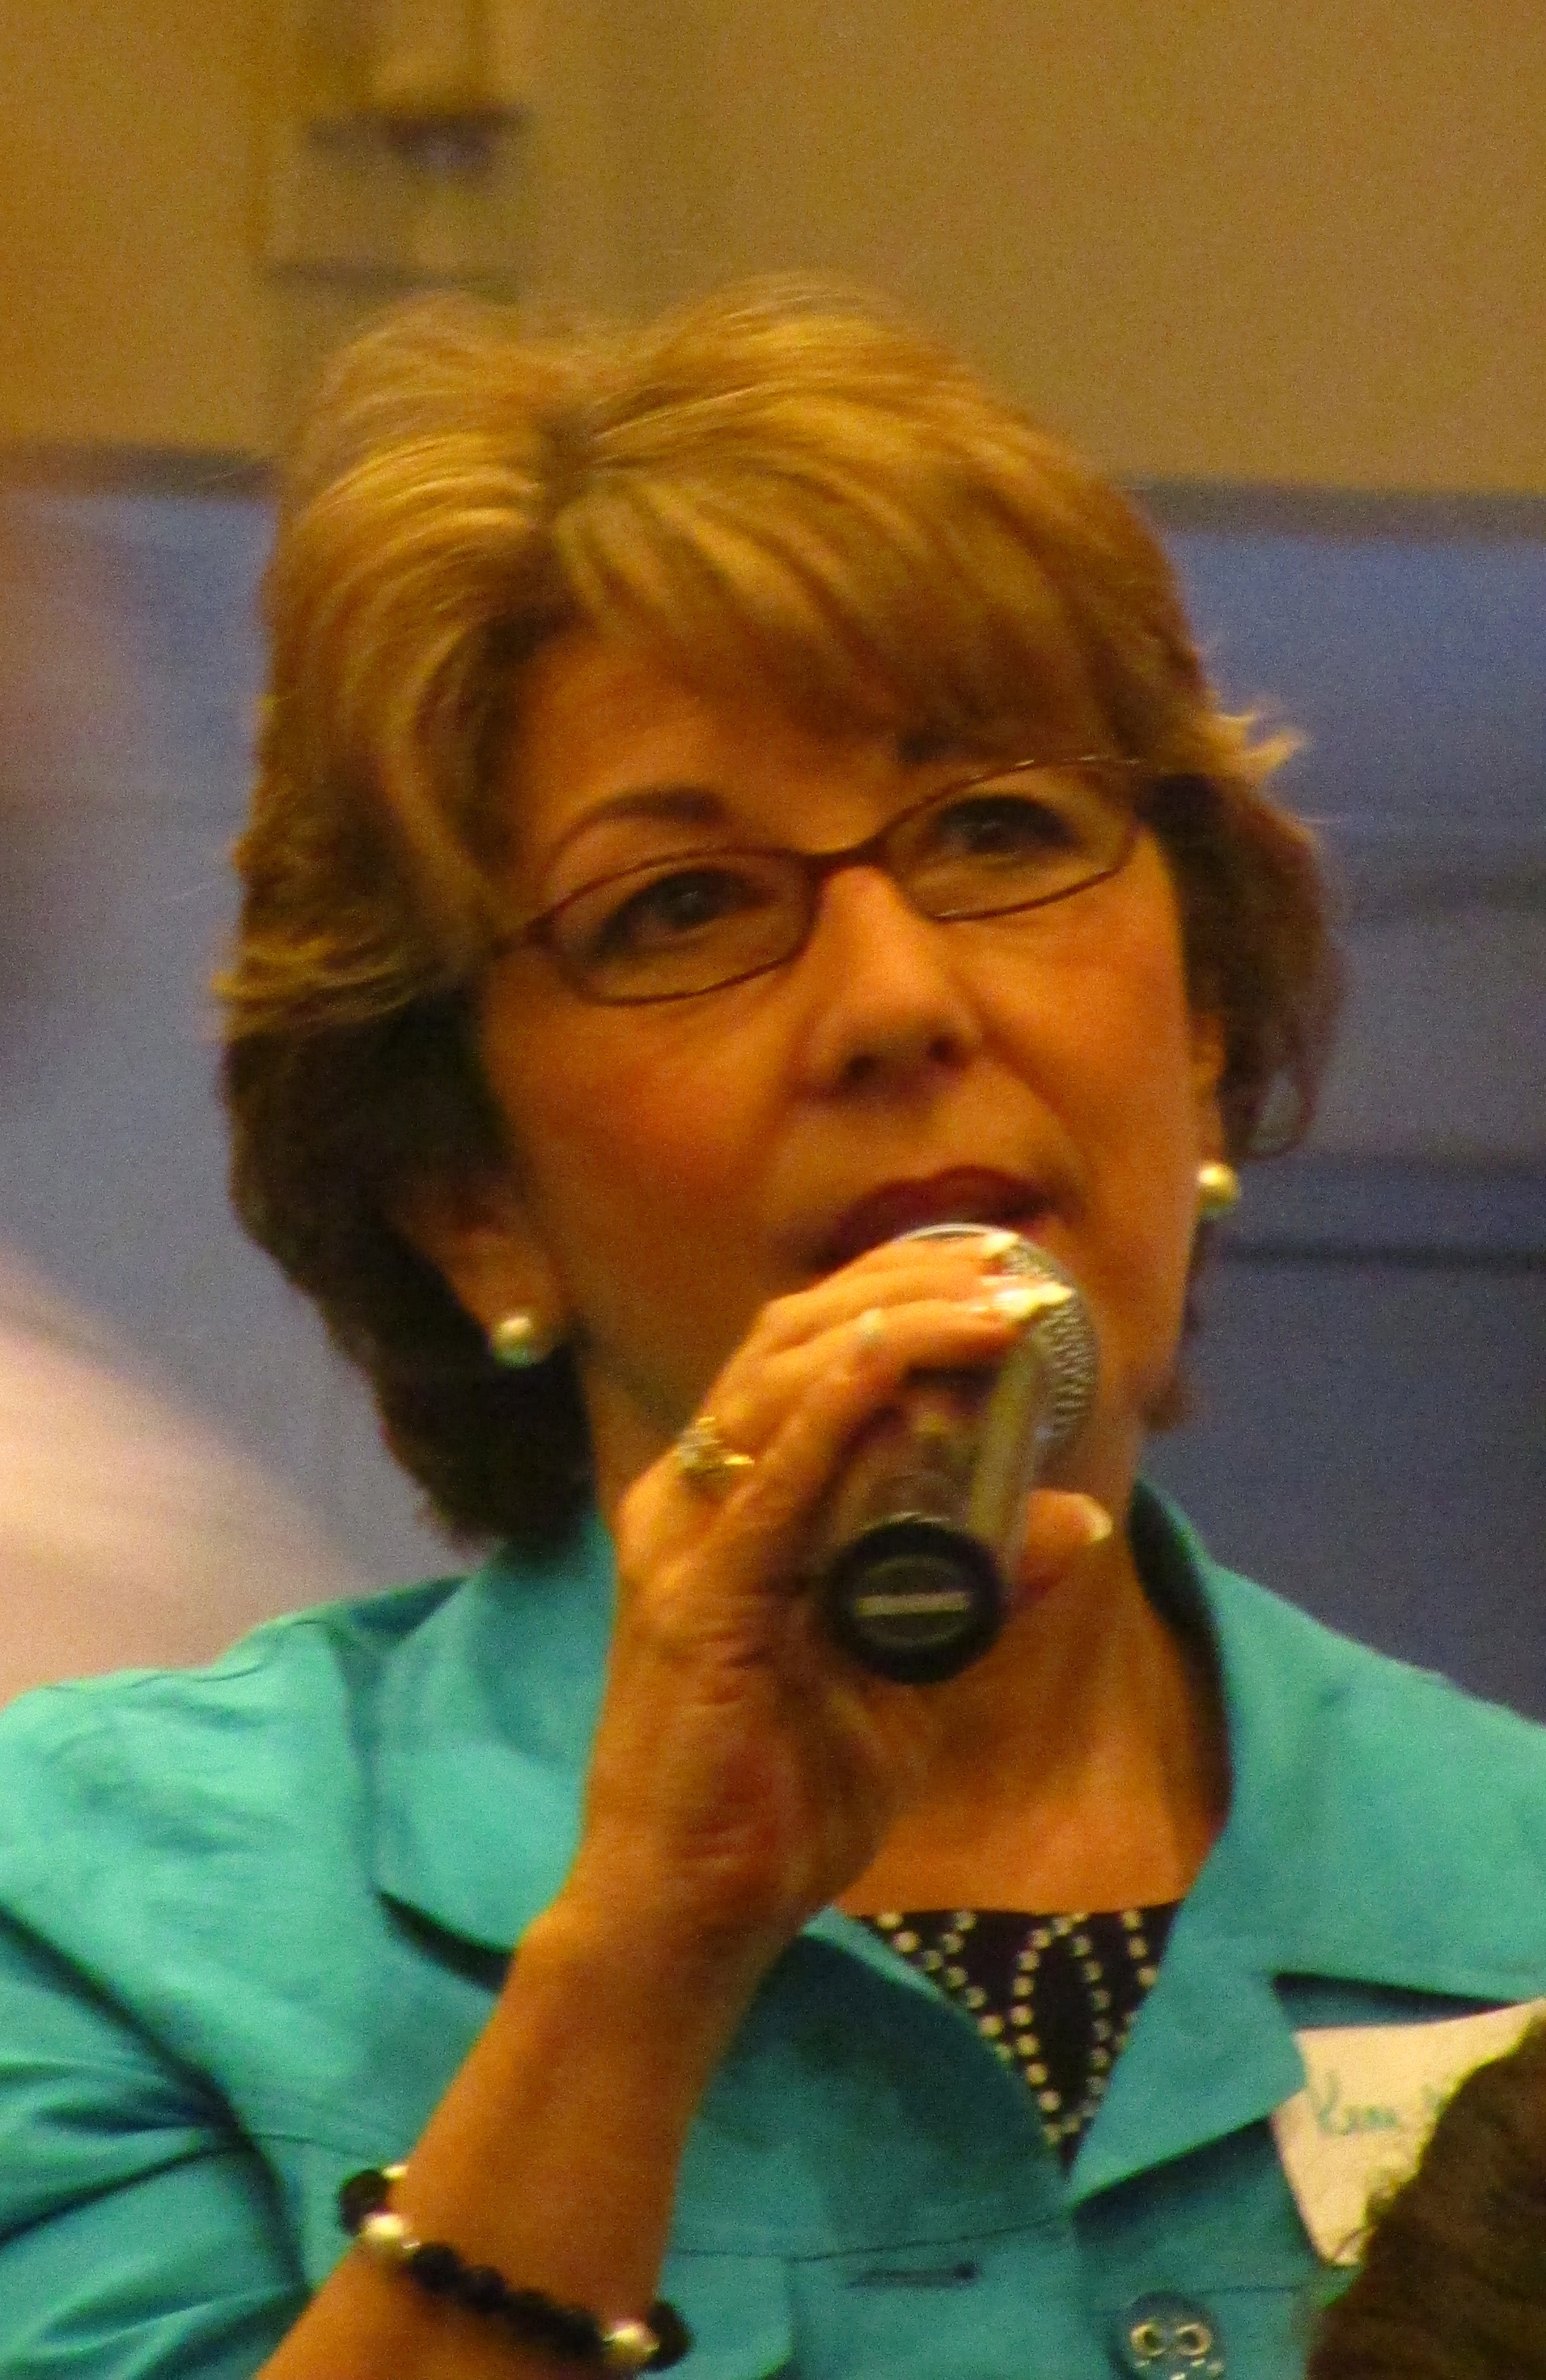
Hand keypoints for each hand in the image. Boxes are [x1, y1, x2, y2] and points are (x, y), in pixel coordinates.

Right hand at [555, 1234, 1111, 2009]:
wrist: (689, 1914)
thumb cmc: (782, 1797)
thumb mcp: (912, 1675)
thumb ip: (984, 1593)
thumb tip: (1084, 1516)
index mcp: (731, 1501)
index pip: (807, 1351)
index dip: (899, 1290)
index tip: (1002, 1269)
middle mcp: (693, 1498)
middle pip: (792, 1337)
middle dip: (908, 1282)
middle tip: (1016, 1269)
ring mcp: (684, 1541)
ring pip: (779, 1382)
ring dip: (894, 1325)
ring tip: (993, 1304)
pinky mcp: (695, 1602)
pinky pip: (765, 1484)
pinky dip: (830, 1411)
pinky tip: (890, 1364)